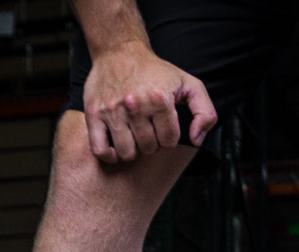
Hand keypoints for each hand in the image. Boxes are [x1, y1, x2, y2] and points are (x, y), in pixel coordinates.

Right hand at [83, 40, 216, 162]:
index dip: (168, 136)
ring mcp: (112, 110)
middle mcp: (135, 105)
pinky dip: (109, 154)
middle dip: (151, 143)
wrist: (119, 50)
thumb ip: (205, 112)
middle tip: (147, 128)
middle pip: (148, 149)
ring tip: (133, 135)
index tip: (163, 125)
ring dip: (132, 149)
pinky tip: (116, 146)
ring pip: (127, 153)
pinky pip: (100, 150)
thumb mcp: (189, 84)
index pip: (169, 142)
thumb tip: (196, 140)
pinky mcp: (94, 113)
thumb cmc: (155, 71)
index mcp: (160, 99)